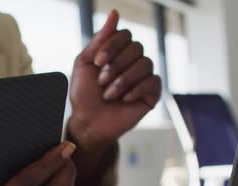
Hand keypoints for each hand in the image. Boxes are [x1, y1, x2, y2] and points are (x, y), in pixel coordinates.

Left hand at [68, 9, 162, 149]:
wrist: (89, 122)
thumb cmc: (84, 94)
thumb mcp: (85, 63)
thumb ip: (100, 39)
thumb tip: (115, 12)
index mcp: (117, 51)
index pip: (125, 35)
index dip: (112, 45)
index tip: (97, 62)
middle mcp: (132, 61)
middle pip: (136, 47)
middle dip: (116, 65)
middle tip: (102, 81)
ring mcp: (143, 76)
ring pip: (145, 63)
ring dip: (123, 80)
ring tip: (109, 94)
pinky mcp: (151, 93)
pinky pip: (153, 81)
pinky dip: (136, 89)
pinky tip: (124, 99)